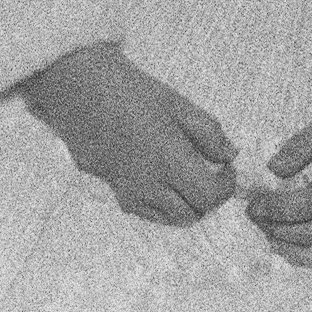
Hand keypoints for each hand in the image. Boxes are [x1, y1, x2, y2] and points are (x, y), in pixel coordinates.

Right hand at [23, 42, 235, 224]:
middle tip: (211, 175)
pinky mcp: (119, 196)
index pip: (209, 196)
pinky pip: (151, 214)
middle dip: (208, 199)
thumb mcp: (177, 104)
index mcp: (169, 160)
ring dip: (188, 205)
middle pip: (193, 214)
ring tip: (189, 180)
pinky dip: (166, 206)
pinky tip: (165, 183)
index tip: (227, 169)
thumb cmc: (131, 92)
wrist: (82, 95)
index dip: (225, 187)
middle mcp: (151, 186)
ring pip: (172, 219)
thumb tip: (229, 154)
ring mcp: (133, 195)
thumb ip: (208, 132)